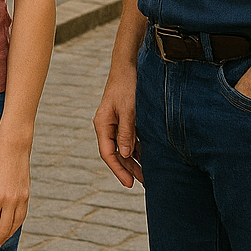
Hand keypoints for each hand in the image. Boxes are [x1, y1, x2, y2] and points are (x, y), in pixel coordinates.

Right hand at [94, 67, 142, 186]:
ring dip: (134, 161)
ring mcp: (116, 123)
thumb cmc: (127, 87)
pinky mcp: (125, 119)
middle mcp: (107, 125)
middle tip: (142, 183)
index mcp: (102, 124)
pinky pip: (130, 139)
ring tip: (147, 175)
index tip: (129, 183)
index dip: (118, 170)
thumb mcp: (129, 111)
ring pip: (123, 147)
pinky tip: (148, 157)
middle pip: (115, 153)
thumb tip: (125, 155)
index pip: (108, 153)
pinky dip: (138, 149)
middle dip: (127, 169)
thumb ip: (126, 133)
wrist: (129, 66)